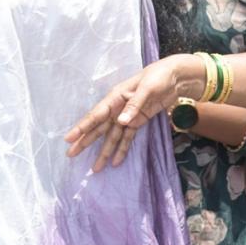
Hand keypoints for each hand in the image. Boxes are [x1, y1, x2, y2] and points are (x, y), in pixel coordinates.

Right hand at [64, 54, 202, 170]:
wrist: (176, 76)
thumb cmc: (159, 76)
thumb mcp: (147, 88)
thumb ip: (134, 105)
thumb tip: (121, 122)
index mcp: (116, 96)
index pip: (96, 114)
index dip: (82, 127)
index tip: (69, 139)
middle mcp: (118, 108)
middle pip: (99, 127)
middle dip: (86, 141)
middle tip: (71, 155)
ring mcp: (128, 116)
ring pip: (112, 136)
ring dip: (104, 151)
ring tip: (95, 168)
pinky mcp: (139, 121)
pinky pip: (127, 137)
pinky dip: (122, 149)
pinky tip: (115, 162)